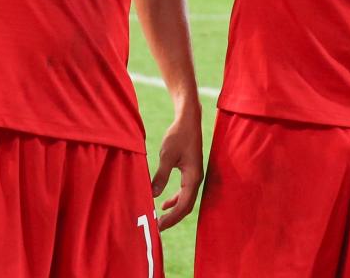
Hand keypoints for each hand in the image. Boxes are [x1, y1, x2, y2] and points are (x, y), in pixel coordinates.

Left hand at [150, 108, 202, 229]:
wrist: (188, 120)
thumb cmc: (178, 135)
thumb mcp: (167, 155)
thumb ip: (161, 176)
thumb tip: (153, 195)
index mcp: (193, 177)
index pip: (184, 205)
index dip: (171, 218)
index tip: (158, 226)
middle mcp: (196, 179)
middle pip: (187, 206)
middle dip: (173, 219)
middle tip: (157, 228)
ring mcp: (194, 176)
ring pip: (186, 200)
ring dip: (174, 211)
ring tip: (160, 220)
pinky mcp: (190, 172)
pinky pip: (185, 192)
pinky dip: (176, 200)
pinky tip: (165, 204)